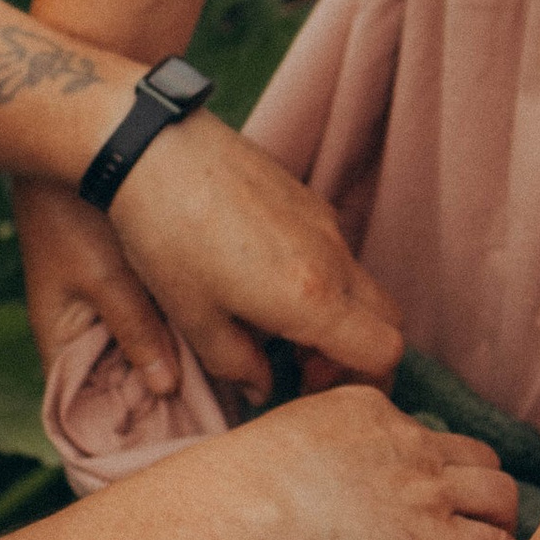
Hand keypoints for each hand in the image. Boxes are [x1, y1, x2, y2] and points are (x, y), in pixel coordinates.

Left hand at [14, 123, 401, 401]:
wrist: (153, 148)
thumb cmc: (166, 236)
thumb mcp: (193, 318)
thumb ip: (237, 366)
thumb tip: (261, 388)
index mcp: (312, 297)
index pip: (385, 353)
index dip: (367, 385)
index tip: (318, 391)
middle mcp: (333, 258)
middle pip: (386, 320)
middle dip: (357, 355)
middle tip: (303, 369)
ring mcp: (324, 222)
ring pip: (360, 286)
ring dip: (336, 319)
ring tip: (278, 329)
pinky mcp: (307, 198)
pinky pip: (335, 252)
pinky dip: (321, 283)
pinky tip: (264, 282)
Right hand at [204, 384, 517, 539]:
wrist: (255, 503)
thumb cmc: (245, 476)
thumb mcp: (285, 432)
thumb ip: (313, 444)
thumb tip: (306, 470)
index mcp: (370, 409)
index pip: (416, 430)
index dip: (423, 460)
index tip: (416, 484)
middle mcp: (410, 441)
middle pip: (475, 454)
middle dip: (480, 481)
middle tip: (473, 510)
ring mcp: (428, 489)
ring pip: (499, 493)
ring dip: (503, 517)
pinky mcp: (436, 539)